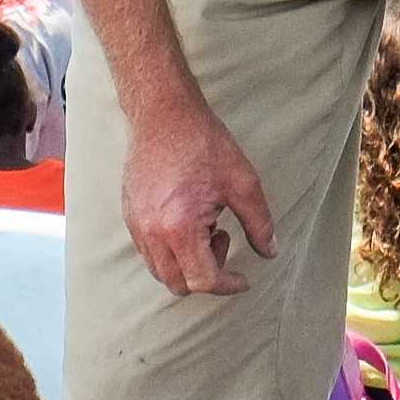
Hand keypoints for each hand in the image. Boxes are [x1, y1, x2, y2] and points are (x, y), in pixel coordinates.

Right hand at [121, 90, 274, 297]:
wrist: (163, 114)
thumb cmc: (203, 143)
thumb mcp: (243, 183)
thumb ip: (259, 224)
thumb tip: (269, 251)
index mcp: (179, 227)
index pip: (202, 280)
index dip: (228, 285)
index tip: (243, 278)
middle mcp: (151, 232)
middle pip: (178, 283)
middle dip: (206, 275)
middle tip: (223, 239)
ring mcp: (135, 225)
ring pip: (160, 271)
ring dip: (187, 264)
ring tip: (206, 228)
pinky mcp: (129, 215)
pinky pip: (148, 252)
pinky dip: (171, 251)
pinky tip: (188, 220)